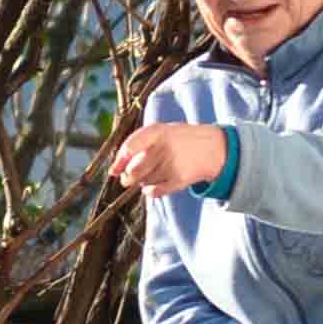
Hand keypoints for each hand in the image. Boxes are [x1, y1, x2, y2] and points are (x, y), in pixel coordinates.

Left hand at [106, 122, 228, 197]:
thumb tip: (112, 172)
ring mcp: (173, 164)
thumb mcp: (157, 134)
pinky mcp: (180, 179)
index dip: (119, 160)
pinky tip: (154, 184)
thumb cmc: (173, 140)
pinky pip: (154, 192)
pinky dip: (150, 191)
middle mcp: (165, 147)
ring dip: (143, 181)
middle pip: (134, 171)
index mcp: (157, 131)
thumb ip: (133, 148)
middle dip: (128, 177)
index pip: (131, 146)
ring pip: (144, 182)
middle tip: (130, 175)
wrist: (209, 147)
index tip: (114, 170)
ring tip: (155, 171)